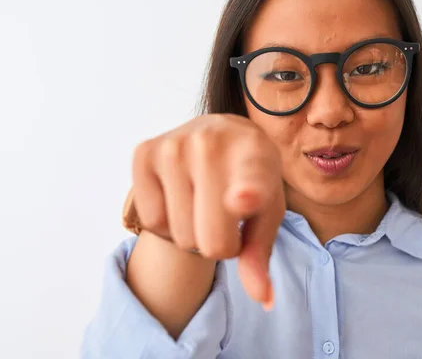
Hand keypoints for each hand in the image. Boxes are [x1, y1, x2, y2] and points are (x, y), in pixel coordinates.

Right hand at [131, 113, 284, 307]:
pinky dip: (166, 224)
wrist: (221, 134)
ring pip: (180, 236)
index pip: (250, 183)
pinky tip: (179, 199)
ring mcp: (175, 146)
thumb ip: (261, 254)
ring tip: (202, 204)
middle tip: (225, 217)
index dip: (247, 196)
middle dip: (220, 244)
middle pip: (210, 241)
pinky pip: (152, 222)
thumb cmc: (250, 179)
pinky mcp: (144, 152)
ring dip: (193, 235)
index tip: (242, 199)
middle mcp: (212, 145)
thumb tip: (264, 299)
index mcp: (256, 157)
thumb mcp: (266, 213)